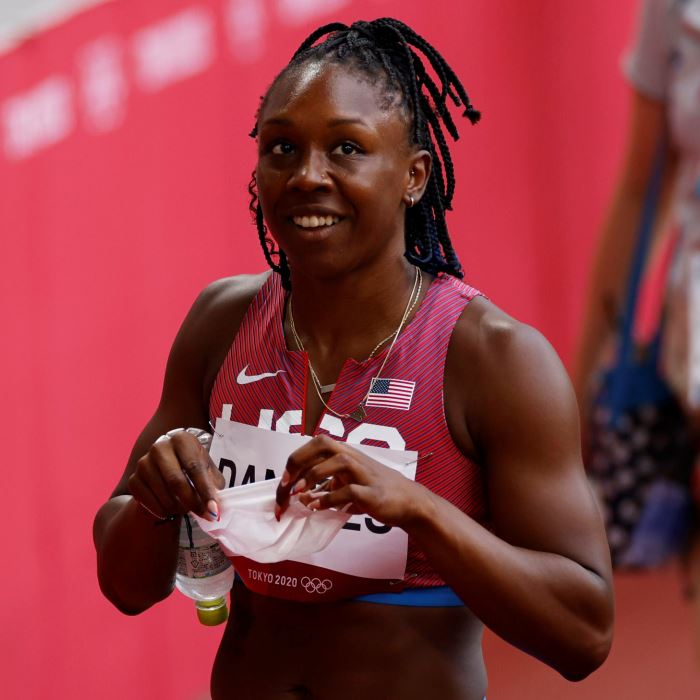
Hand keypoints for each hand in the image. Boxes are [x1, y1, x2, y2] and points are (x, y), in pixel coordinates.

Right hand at [128, 430, 224, 521]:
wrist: (165, 468)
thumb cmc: (192, 467)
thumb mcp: (207, 469)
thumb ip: (214, 484)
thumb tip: (217, 506)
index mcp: (182, 439)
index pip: (194, 467)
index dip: (205, 490)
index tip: (214, 510)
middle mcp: (159, 447)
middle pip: (175, 481)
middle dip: (192, 502)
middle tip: (204, 516)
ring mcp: (143, 463)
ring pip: (163, 494)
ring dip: (179, 508)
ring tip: (187, 509)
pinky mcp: (133, 479)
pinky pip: (149, 502)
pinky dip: (163, 511)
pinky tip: (171, 509)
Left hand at [274, 434, 424, 526]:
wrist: (410, 502)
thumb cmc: (376, 491)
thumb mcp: (349, 483)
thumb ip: (327, 485)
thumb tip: (300, 495)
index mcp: (347, 454)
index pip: (317, 444)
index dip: (296, 460)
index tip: (283, 482)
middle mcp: (355, 458)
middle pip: (324, 443)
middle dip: (300, 461)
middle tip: (286, 485)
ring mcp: (365, 475)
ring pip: (339, 461)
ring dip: (314, 476)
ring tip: (299, 495)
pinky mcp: (373, 494)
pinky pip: (350, 491)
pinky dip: (329, 499)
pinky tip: (316, 508)